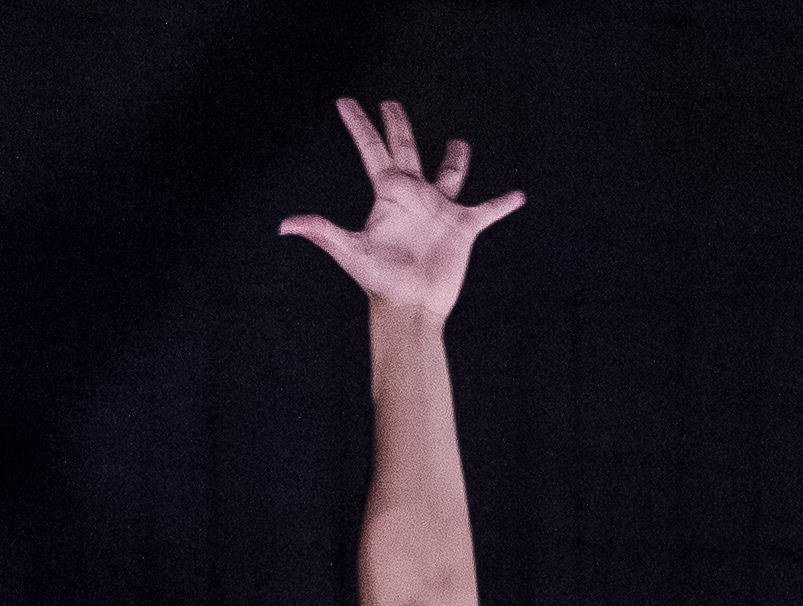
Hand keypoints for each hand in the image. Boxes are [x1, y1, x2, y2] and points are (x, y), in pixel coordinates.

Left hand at [278, 97, 521, 318]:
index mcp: (388, 195)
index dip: (358, 124)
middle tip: (391, 102)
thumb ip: (322, 231)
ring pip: (450, 174)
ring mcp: (439, 211)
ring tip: (460, 143)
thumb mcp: (349, 252)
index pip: (371, 150)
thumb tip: (285, 225)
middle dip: (398, 126)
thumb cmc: (380, 282)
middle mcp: (413, 197)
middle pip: (406, 150)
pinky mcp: (463, 229)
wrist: (412, 308)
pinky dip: (502, 204)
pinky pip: (487, 211)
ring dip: (456, 158)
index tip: (344, 101)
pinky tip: (517, 196)